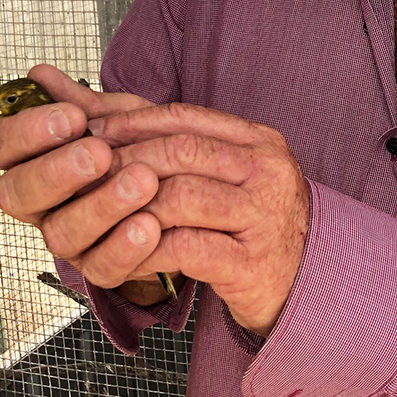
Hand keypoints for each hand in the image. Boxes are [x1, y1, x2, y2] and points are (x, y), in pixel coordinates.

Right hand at [0, 64, 166, 294]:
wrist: (184, 181)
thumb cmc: (138, 145)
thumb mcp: (115, 116)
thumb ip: (80, 100)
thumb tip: (39, 75)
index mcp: (31, 158)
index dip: (26, 132)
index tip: (70, 118)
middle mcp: (40, 202)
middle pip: (17, 194)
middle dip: (56, 171)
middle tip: (98, 153)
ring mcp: (67, 237)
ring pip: (61, 233)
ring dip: (101, 205)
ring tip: (141, 181)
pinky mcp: (100, 266)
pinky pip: (102, 266)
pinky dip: (125, 246)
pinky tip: (149, 224)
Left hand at [91, 103, 309, 336]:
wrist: (309, 280)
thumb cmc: (257, 222)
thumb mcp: (235, 173)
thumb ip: (190, 147)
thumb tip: (116, 118)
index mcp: (260, 140)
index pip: (186, 117)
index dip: (134, 122)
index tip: (94, 132)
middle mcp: (267, 170)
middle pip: (181, 151)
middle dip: (126, 160)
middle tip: (87, 175)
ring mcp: (263, 216)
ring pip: (181, 196)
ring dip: (132, 206)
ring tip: (102, 215)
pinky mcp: (252, 263)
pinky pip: (186, 248)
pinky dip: (148, 249)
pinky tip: (128, 254)